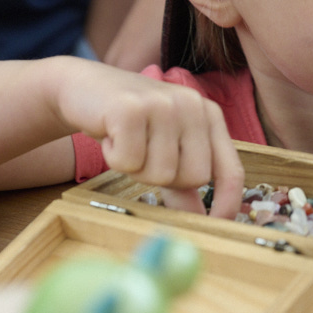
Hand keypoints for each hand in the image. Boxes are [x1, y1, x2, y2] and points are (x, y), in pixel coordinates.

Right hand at [55, 61, 244, 218]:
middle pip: (194, 178)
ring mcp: (163, 103)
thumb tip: (201, 220)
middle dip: (164, 179)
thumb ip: (183, 181)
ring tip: (125, 141)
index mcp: (208, 114)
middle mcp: (192, 105)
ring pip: (160, 174)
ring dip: (135, 168)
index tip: (217, 225)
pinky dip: (114, 158)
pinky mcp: (131, 108)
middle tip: (143, 154)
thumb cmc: (128, 121)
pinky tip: (110, 135)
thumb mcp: (163, 149)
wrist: (82, 86)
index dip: (228, 202)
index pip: (230, 169)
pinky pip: (129, 163)